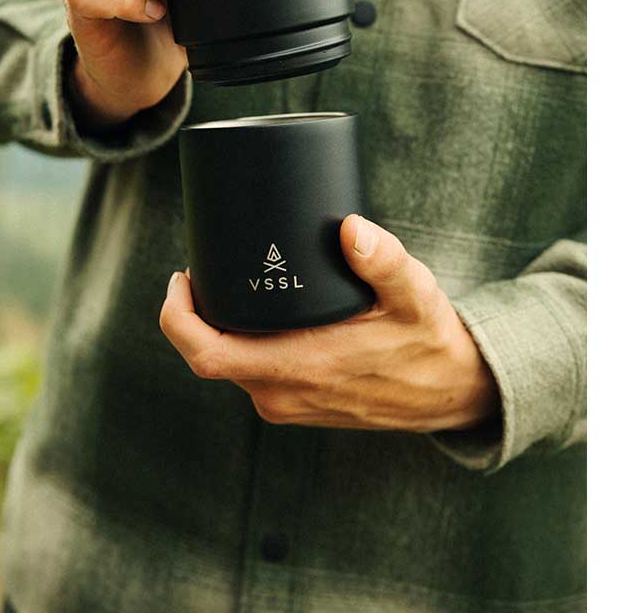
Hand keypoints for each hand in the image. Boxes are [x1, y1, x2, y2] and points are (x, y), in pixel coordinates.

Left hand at [159, 214, 499, 431]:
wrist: (452, 392)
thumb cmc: (429, 340)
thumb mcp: (414, 293)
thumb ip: (385, 260)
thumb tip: (351, 228)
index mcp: (299, 368)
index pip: (208, 353)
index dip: (179, 316)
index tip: (182, 275)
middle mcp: (283, 393)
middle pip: (208, 355)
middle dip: (195, 312)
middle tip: (203, 266)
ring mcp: (287, 403)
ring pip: (227, 364)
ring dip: (217, 326)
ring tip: (226, 280)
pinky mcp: (296, 402)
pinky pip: (248, 371)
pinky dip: (240, 340)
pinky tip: (251, 310)